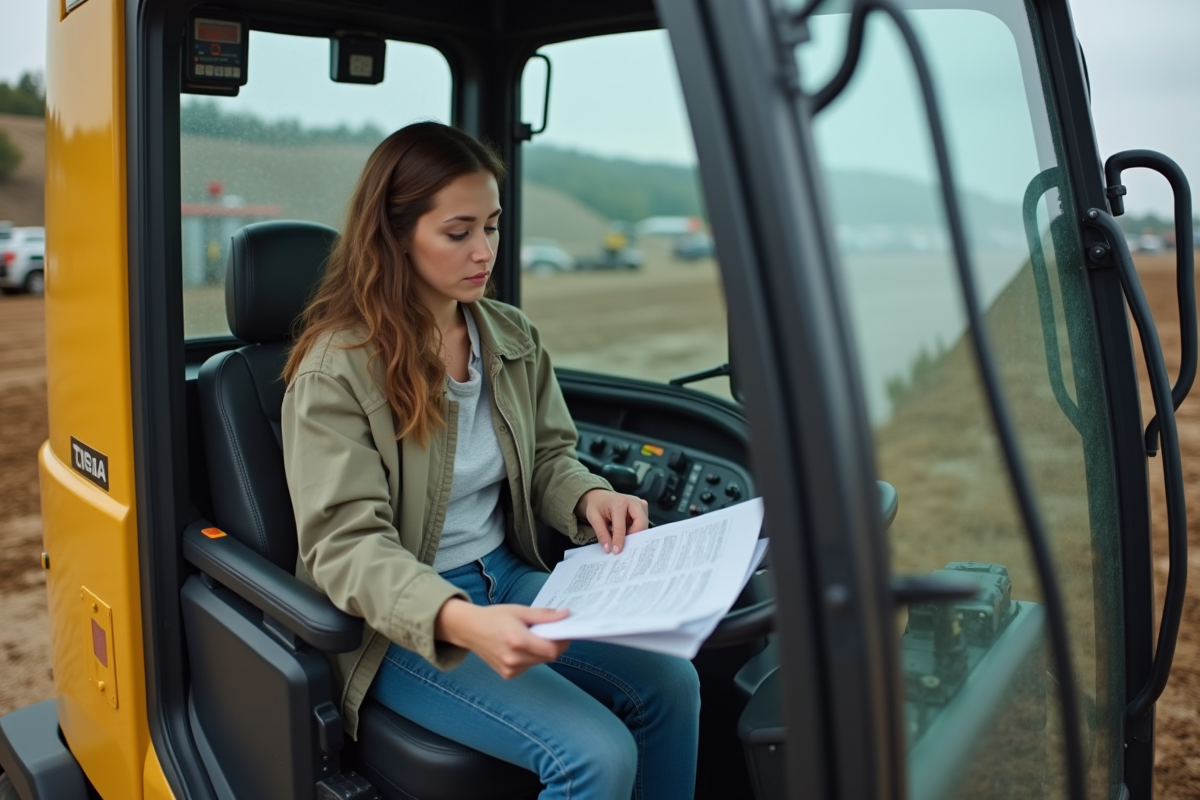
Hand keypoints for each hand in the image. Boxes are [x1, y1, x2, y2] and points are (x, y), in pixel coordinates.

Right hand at [435, 598, 569, 678]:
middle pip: (548, 657)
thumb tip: (565, 615)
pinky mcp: (508, 675)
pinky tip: (521, 646)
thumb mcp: (520, 611)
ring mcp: (510, 669)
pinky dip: (532, 657)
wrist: (469, 629)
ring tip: (532, 637)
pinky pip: (529, 666)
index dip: (562, 642)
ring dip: (542, 651)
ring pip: (540, 662)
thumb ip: (543, 615)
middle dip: (554, 644)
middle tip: (550, 630)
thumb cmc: (494, 617)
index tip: (564, 631)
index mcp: (517, 641)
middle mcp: (514, 659)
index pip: (551, 650)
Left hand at [576, 488, 649, 554]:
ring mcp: (640, 504)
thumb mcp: (593, 518)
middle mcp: (633, 501)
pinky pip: (643, 523)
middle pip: (641, 524)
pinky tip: (626, 532)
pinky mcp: (643, 508)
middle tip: (624, 545)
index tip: (616, 551)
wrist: (600, 496)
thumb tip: (609, 549)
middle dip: (634, 536)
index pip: (621, 527)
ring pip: (643, 524)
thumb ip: (601, 533)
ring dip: (635, 533)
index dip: (619, 541)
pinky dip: (636, 530)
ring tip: (623, 537)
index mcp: (619, 503)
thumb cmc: (596, 505)